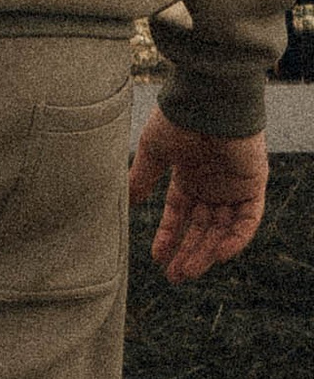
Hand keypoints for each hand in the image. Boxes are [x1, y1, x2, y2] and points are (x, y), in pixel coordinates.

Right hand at [129, 105, 268, 283]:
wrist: (209, 101)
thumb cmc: (179, 120)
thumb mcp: (153, 152)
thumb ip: (141, 178)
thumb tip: (125, 200)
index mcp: (188, 175)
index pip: (179, 214)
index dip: (169, 235)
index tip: (156, 258)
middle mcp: (212, 184)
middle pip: (202, 227)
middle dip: (188, 252)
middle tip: (174, 277)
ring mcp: (234, 186)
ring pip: (222, 229)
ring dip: (207, 252)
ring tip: (188, 272)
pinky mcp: (254, 185)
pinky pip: (247, 220)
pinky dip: (234, 239)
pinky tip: (215, 254)